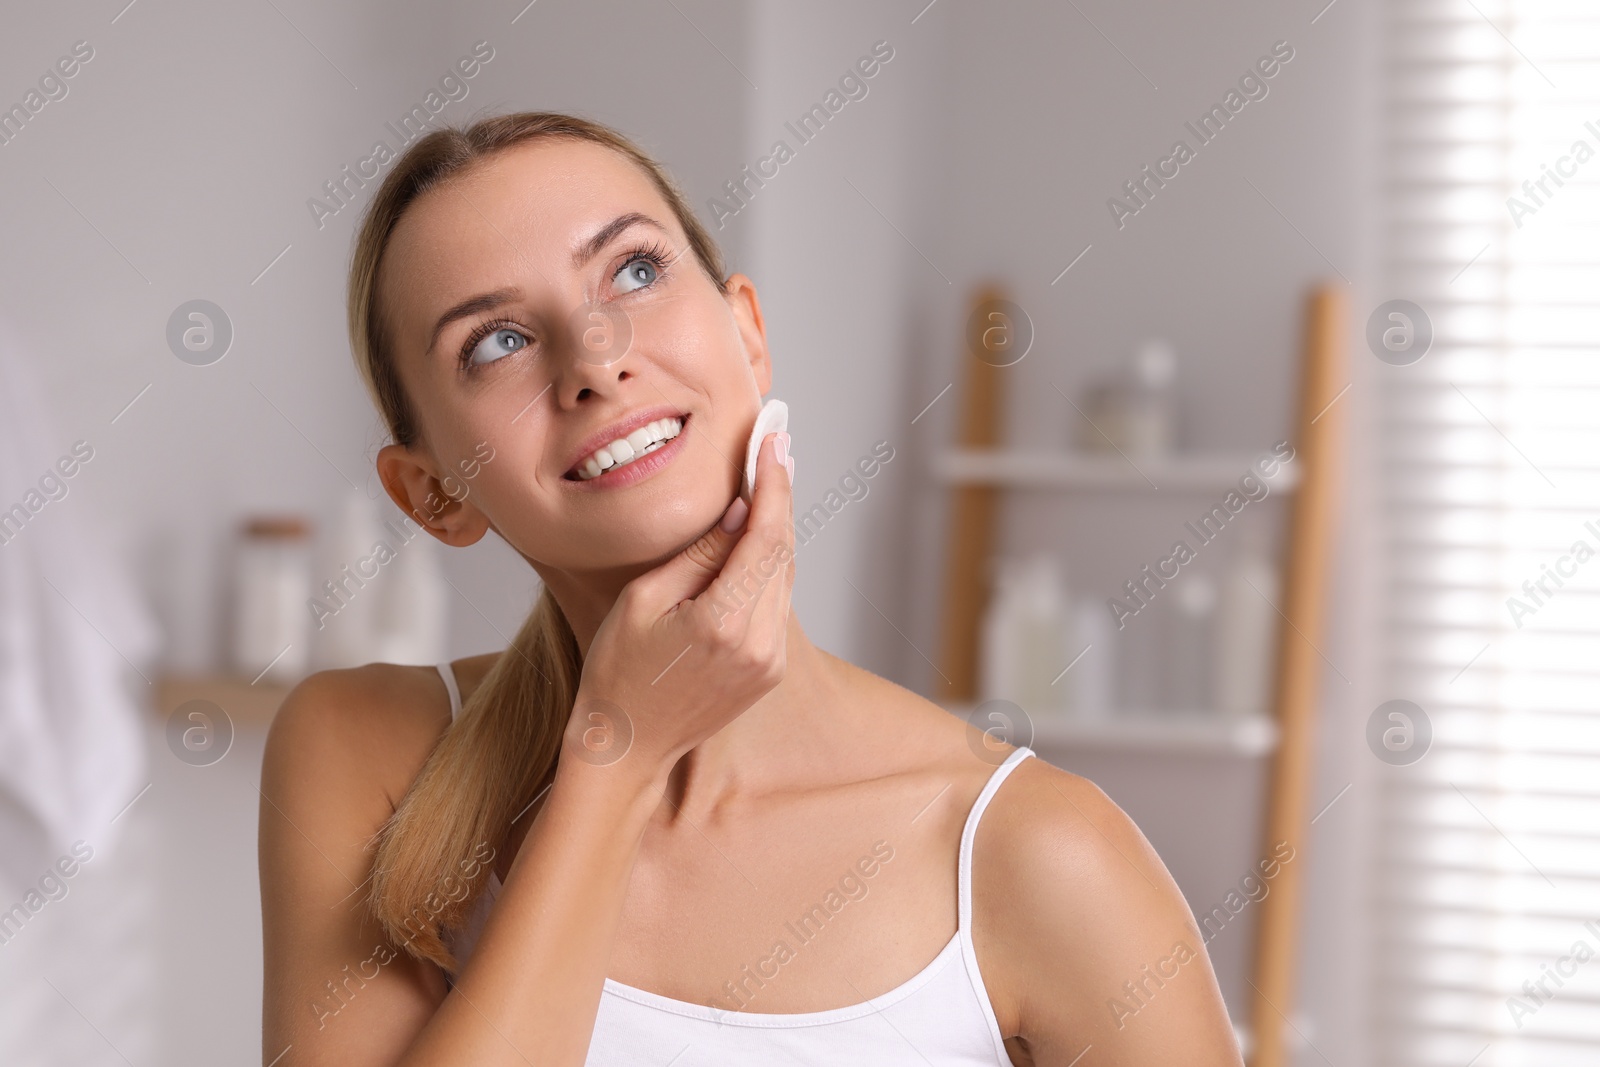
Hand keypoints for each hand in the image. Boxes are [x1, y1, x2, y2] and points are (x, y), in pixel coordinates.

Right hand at [563, 430, 794, 781]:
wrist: (627, 747)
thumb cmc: (617, 672)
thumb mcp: (644, 599)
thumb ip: (700, 554)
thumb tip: (742, 511)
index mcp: (725, 623)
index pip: (766, 536)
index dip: (774, 484)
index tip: (774, 443)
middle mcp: (760, 644)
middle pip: (784, 552)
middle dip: (781, 498)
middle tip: (776, 451)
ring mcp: (770, 662)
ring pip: (786, 576)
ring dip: (778, 530)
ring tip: (769, 483)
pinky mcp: (770, 672)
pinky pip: (778, 604)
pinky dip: (771, 567)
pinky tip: (757, 540)